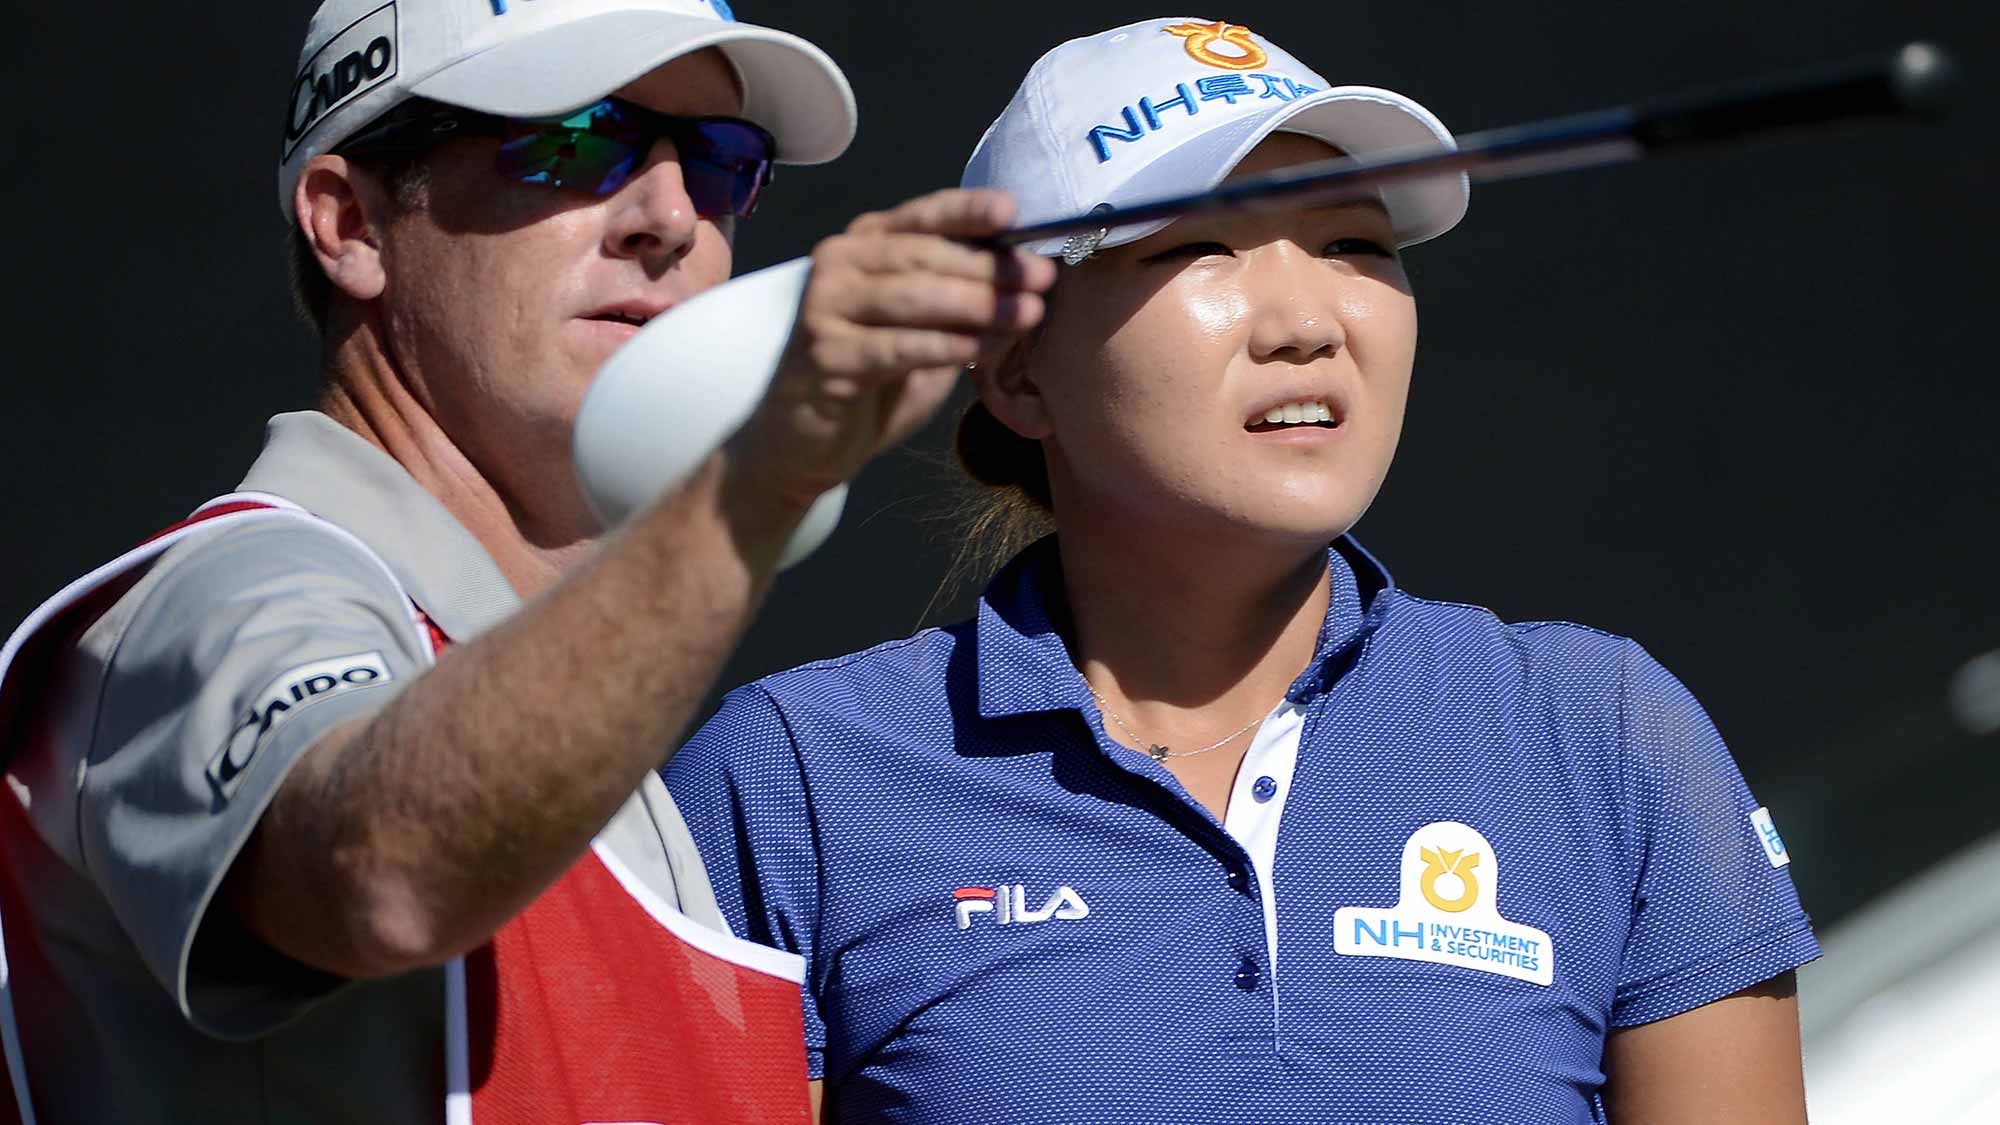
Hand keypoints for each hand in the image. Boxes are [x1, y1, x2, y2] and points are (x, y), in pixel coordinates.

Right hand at [724, 189, 1055, 511]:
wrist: (807, 442)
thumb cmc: (873, 380)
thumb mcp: (924, 330)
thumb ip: (960, 299)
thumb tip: (1030, 277)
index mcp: (866, 245)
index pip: (923, 216)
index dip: (968, 210)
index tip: (1011, 211)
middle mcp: (840, 264)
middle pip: (924, 255)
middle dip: (990, 267)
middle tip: (1042, 278)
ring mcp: (826, 307)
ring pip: (912, 295)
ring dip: (976, 304)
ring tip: (1027, 314)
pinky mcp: (825, 356)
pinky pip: (896, 347)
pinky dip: (942, 345)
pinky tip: (979, 347)